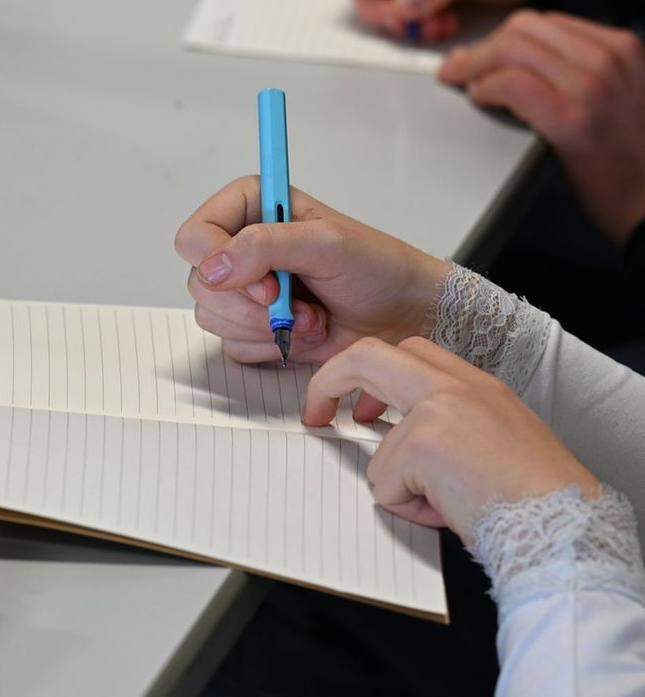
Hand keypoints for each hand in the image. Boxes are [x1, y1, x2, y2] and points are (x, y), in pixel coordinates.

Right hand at [174, 177, 449, 364]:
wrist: (402, 315)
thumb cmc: (376, 269)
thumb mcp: (326, 243)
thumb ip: (265, 245)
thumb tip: (213, 268)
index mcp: (250, 207)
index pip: (195, 235)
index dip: (219, 263)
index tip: (264, 283)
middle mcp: (240, 246)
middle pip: (200, 282)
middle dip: (252, 304)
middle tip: (294, 303)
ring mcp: (244, 288)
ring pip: (212, 316)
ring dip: (266, 326)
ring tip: (311, 317)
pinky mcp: (250, 325)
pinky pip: (232, 343)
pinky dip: (269, 346)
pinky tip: (303, 333)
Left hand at [303, 336, 598, 544]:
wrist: (563, 527)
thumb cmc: (537, 499)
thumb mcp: (497, 440)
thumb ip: (452, 424)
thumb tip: (399, 438)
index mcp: (477, 385)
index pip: (411, 351)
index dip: (373, 372)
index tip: (358, 403)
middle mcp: (458, 387)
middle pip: (370, 355)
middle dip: (330, 380)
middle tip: (316, 412)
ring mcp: (437, 411)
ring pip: (380, 450)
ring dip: (403, 488)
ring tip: (449, 502)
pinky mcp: (422, 444)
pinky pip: (386, 486)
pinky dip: (410, 509)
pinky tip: (449, 512)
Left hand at [439, 11, 644, 244]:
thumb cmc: (628, 154)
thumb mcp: (618, 92)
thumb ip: (578, 70)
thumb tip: (516, 58)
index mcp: (621, 48)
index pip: (545, 23)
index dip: (502, 37)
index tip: (480, 53)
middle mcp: (608, 60)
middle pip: (522, 30)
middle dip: (481, 47)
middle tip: (457, 67)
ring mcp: (592, 87)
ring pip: (511, 51)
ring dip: (473, 65)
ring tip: (460, 82)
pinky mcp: (571, 120)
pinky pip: (511, 85)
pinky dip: (484, 88)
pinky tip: (478, 99)